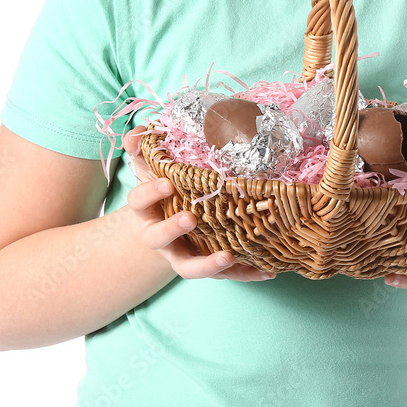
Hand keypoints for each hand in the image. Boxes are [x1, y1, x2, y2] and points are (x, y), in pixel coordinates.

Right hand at [121, 125, 274, 282]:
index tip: (167, 183)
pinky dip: (244, 273)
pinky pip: (223, 275)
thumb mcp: (153, 167)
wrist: (168, 226)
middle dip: (172, 229)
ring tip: (228, 256)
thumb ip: (143, 147)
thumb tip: (138, 131)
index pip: (139, 201)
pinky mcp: (204, 265)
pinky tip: (268, 271)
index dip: (150, 193)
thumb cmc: (165, 190)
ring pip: (187, 267)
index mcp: (147, 209)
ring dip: (206, 265)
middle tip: (190, 218)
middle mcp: (159, 236)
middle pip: (158, 238)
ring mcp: (181, 253)